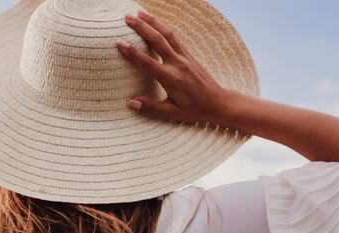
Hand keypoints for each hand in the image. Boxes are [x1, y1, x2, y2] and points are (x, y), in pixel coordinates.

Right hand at [118, 11, 238, 125]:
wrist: (218, 103)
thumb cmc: (195, 110)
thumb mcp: (172, 112)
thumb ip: (151, 106)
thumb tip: (131, 103)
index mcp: (171, 79)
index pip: (147, 62)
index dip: (133, 52)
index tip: (120, 43)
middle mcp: (178, 64)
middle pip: (157, 40)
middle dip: (142, 27)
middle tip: (127, 17)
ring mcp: (185, 57)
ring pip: (168, 34)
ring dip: (153, 21)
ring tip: (140, 13)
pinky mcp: (190, 55)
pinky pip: (175, 38)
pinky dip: (164, 28)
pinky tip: (157, 23)